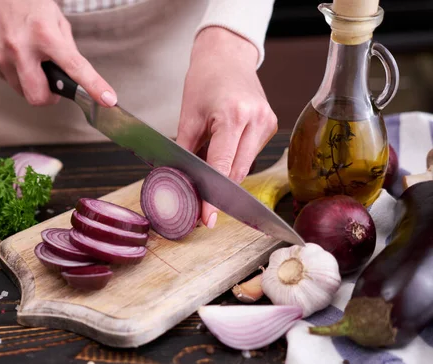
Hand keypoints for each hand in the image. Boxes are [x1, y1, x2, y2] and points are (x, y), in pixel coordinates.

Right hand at [0, 0, 116, 106]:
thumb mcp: (53, 16)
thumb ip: (66, 46)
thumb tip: (74, 72)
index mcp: (44, 34)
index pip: (74, 67)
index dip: (94, 87)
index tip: (107, 100)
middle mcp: (21, 48)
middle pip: (39, 97)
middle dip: (49, 97)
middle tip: (53, 84)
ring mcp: (0, 56)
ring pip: (23, 92)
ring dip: (32, 84)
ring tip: (31, 61)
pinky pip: (8, 80)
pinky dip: (16, 74)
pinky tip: (16, 55)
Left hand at [176, 27, 277, 228]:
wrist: (226, 56)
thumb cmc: (204, 80)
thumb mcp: (188, 116)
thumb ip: (185, 152)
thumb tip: (181, 183)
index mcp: (233, 115)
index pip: (222, 166)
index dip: (212, 196)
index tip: (207, 217)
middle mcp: (256, 120)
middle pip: (236, 171)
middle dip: (218, 190)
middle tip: (202, 207)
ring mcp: (268, 122)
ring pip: (244, 166)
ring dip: (226, 174)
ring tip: (208, 168)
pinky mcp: (272, 125)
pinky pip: (250, 155)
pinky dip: (235, 160)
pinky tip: (223, 152)